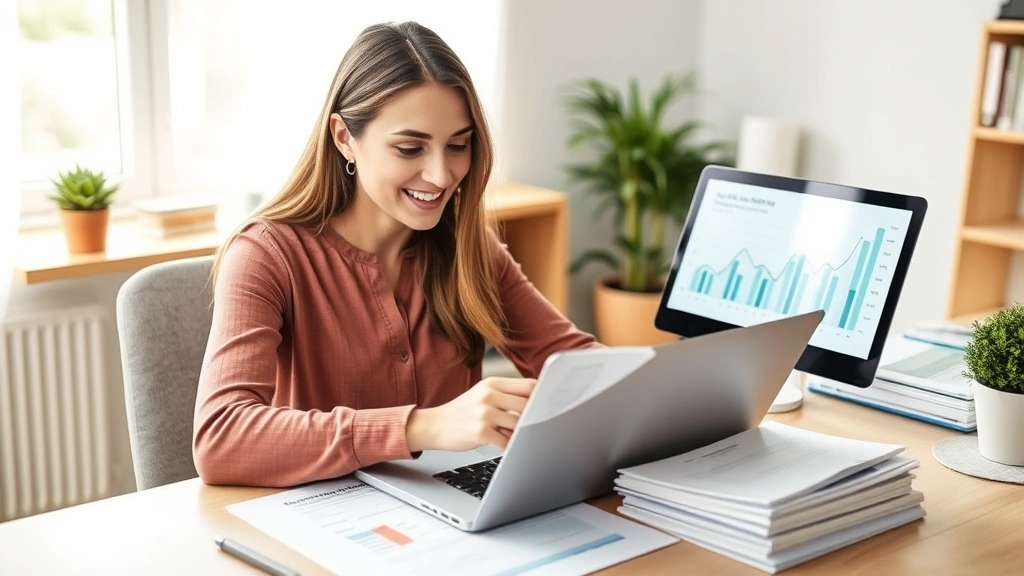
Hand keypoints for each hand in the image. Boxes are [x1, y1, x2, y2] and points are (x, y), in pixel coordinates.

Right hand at [406, 377, 536, 451]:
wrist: (435, 425)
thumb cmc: (463, 412)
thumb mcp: (483, 395)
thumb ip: (507, 395)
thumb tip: (538, 403)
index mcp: (492, 383)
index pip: (529, 385)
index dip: (541, 397)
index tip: (548, 405)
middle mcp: (489, 395)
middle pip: (528, 404)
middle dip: (531, 417)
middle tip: (529, 425)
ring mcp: (484, 413)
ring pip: (519, 423)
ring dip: (519, 433)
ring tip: (508, 434)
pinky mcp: (481, 431)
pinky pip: (506, 442)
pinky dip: (508, 446)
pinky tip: (501, 444)